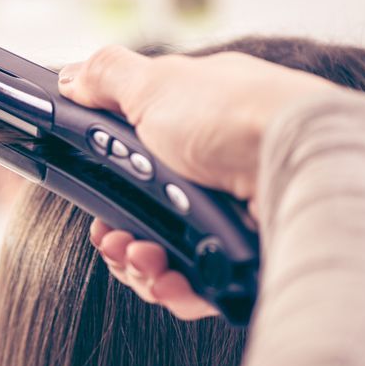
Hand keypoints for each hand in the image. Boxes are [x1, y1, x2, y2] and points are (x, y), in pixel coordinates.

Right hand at [58, 46, 341, 318]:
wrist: (294, 162)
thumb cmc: (232, 115)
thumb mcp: (154, 83)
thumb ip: (106, 78)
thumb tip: (70, 77)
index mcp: (184, 134)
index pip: (130, 172)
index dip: (105, 194)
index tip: (93, 206)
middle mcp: (205, 177)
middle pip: (141, 223)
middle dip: (118, 239)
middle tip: (115, 239)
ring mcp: (223, 219)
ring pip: (162, 261)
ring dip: (138, 266)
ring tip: (144, 256)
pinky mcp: (238, 260)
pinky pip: (192, 289)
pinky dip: (173, 288)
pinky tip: (168, 278)